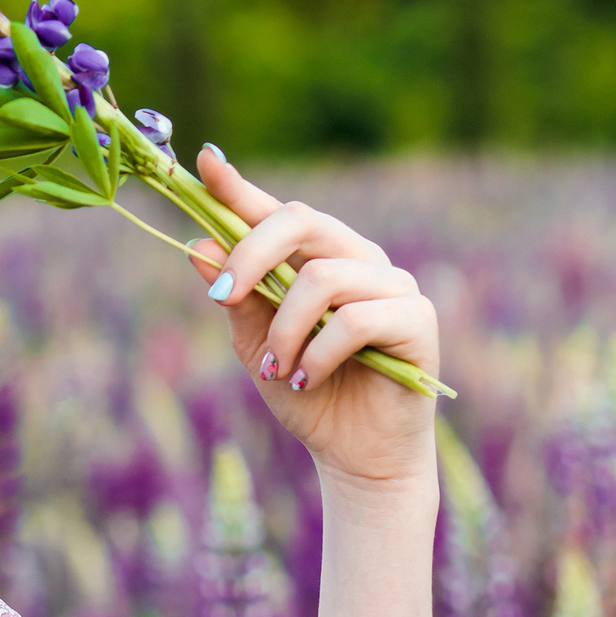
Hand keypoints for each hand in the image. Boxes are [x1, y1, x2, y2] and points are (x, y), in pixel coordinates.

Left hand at [189, 148, 439, 496]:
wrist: (354, 455)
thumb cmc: (306, 394)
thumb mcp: (255, 348)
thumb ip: (235, 300)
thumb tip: (197, 248)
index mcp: (317, 260)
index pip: (276, 213)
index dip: (240, 187)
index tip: (204, 161)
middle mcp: (358, 260)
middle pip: (300, 222)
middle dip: (250, 256)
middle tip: (221, 298)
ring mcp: (393, 285)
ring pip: (322, 277)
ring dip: (284, 328)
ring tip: (277, 368)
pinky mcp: (418, 318)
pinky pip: (355, 318)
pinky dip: (317, 353)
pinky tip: (306, 379)